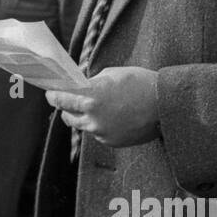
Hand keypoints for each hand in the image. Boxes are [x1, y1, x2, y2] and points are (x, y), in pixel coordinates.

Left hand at [46, 67, 160, 147]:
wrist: (167, 105)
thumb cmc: (141, 83)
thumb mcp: (113, 74)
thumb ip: (92, 81)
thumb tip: (80, 85)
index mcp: (91, 96)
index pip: (60, 97)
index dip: (52, 94)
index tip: (49, 92)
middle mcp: (92, 118)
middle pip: (66, 114)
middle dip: (64, 106)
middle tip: (64, 100)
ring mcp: (101, 132)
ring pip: (81, 125)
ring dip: (81, 117)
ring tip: (90, 108)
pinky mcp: (111, 142)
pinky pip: (97, 133)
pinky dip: (99, 125)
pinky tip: (110, 117)